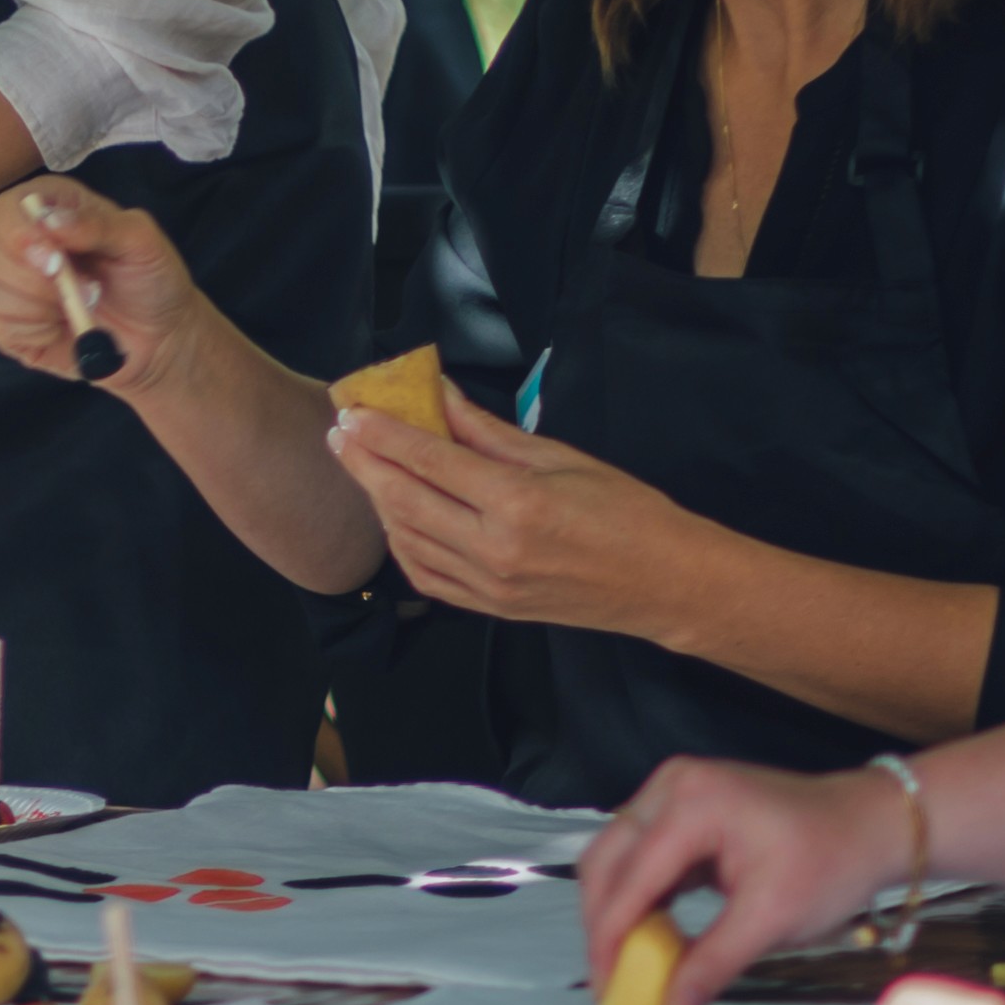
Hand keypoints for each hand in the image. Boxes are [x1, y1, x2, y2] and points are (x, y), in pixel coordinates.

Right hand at [0, 178, 204, 387]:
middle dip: (31, 277)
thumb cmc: (152, 280)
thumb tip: (51, 221)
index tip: (54, 259)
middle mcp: (22, 244)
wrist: (162, 339)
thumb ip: (98, 224)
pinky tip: (62, 329)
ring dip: (32, 305)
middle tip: (84, 289)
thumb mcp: (140, 241)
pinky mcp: (11, 329)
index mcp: (48, 209)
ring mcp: (11, 288)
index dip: (19, 233)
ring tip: (77, 307)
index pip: (5, 208)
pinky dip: (33, 331)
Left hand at [332, 382, 704, 636]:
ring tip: (364, 468)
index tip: (352, 411)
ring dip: (378, 501)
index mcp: (516, 503)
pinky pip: (426, 576)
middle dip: (365, 463)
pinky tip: (395, 517)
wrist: (664, 584)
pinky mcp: (490, 609)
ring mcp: (488, 587)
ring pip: (408, 540)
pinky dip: (402, 544)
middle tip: (340, 434)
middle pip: (405, 500)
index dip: (383, 433)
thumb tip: (439, 394)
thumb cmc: (625, 511)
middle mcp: (493, 549)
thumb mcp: (560, 457)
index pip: (429, 460)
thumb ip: (488, 431)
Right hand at [576, 757, 917, 1004]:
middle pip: (608, 860)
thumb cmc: (833, 859)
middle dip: (604, 925)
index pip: (630, 877)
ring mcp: (675, 795)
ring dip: (617, 912)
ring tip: (628, 965)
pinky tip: (651, 938)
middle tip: (612, 982)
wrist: (871, 826)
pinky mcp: (683, 812)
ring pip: (617, 858)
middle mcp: (673, 787)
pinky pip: (642, 857)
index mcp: (693, 803)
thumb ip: (713, 964)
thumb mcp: (773, 919)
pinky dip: (640, 899)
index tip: (606, 988)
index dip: (611, 938)